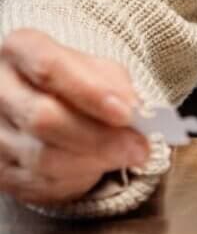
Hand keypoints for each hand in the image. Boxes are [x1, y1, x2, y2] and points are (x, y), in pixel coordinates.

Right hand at [0, 28, 149, 205]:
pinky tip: (98, 167)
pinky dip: (77, 180)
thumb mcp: (97, 68)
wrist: (46, 103)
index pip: (49, 68)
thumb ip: (114, 84)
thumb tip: (132, 111)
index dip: (90, 92)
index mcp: (20, 50)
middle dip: (99, 138)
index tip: (127, 113)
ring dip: (93, 162)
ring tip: (125, 156)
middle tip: (139, 146)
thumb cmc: (76, 81)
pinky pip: (39, 184)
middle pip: (43, 118)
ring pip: (42, 157)